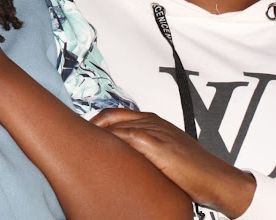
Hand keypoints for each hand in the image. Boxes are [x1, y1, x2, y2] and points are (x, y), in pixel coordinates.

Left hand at [92, 108, 255, 217]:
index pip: (114, 114)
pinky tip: (99, 150)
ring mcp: (155, 130)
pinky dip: (110, 141)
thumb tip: (120, 158)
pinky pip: (126, 137)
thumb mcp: (163, 155)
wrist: (219, 180)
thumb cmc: (194, 171)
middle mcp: (152, 121)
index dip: (95, 121)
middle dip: (90, 126)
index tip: (82, 133)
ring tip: (81, 144)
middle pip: (110, 116)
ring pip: (115, 125)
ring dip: (97, 134)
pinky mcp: (157, 143)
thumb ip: (143, 151)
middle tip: (75, 139)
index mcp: (153, 121)